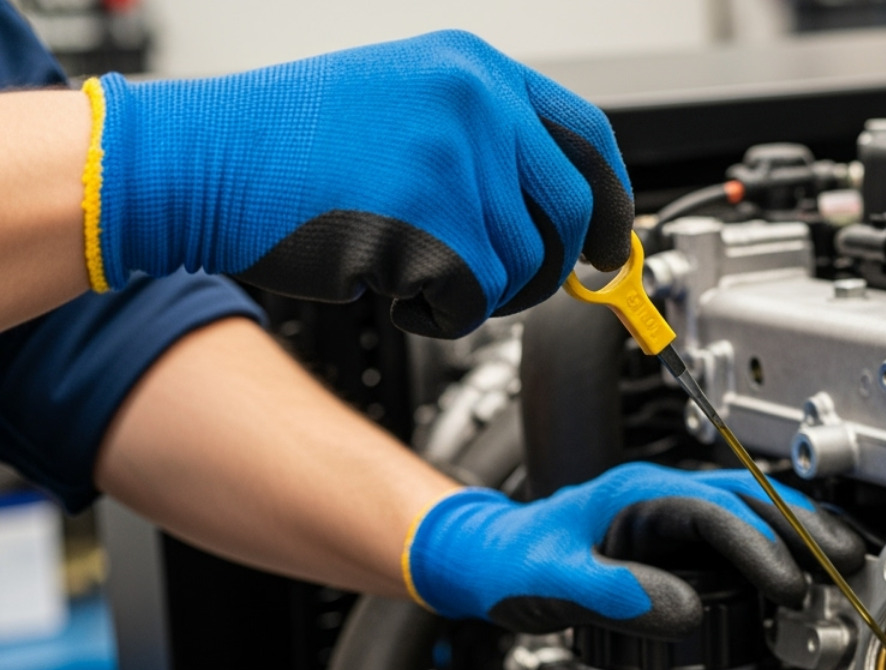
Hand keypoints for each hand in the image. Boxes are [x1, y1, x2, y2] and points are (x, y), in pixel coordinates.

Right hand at [85, 31, 630, 337]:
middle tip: (511, 285)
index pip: (589, 140)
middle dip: (550, 268)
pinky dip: (439, 314)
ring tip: (414, 267)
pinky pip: (473, 302)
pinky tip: (393, 286)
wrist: (202, 162)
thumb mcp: (405, 99)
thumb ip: (486, 141)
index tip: (611, 248)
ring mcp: (454, 164)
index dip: (612, 204)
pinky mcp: (428, 228)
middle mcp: (475, 107)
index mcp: (475, 69)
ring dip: (476, 291)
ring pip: (522, 268)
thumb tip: (563, 212)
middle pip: (572, 215)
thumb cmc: (290, 141)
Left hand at [404, 463, 864, 637]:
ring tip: (842, 557)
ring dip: (797, 529)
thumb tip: (681, 610)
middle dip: (803, 525)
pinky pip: (735, 528)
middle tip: (849, 558)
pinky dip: (774, 543)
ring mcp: (667, 511)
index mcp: (636, 494)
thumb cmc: (509, 563)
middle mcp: (658, 494)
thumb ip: (612, 593)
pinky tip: (796, 567)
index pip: (717, 514)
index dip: (759, 548)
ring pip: (749, 507)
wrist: (483, 557)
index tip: (790, 586)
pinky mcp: (670, 535)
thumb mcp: (551, 582)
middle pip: (749, 497)